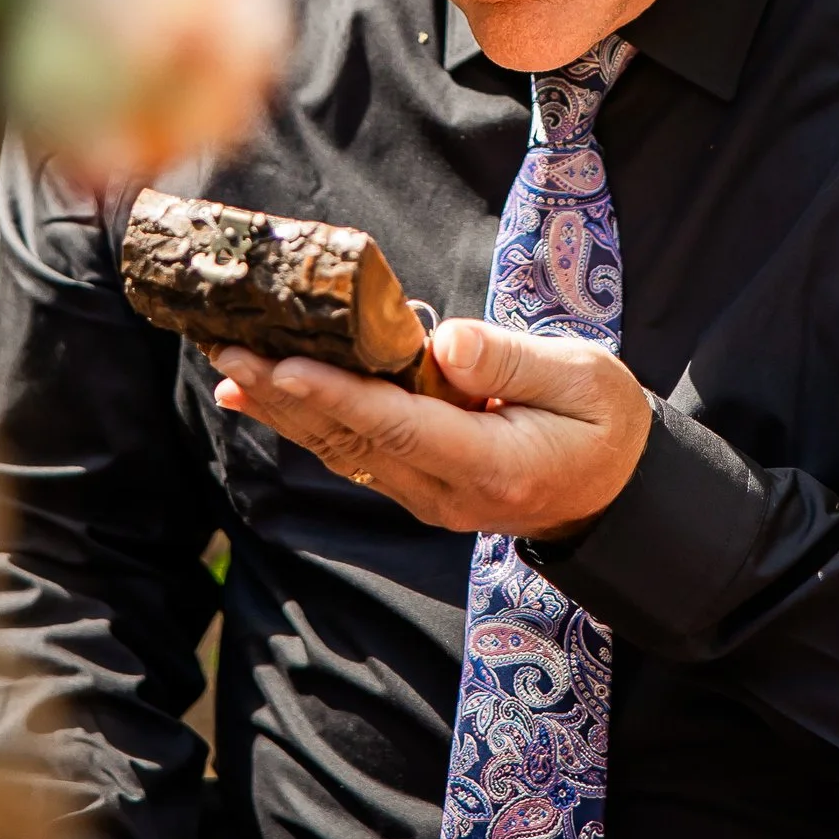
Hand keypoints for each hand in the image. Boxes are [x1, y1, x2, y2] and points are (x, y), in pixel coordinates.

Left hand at [208, 320, 653, 541]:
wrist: (611, 490)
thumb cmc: (603, 423)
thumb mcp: (585, 378)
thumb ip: (514, 360)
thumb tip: (444, 343)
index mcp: (493, 465)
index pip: (400, 426)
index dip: (338, 394)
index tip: (283, 364)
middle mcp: (445, 492)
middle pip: (352, 440)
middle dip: (284, 393)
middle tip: (227, 347)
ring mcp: (424, 496)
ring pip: (340, 449)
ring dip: (280, 406)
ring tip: (227, 363)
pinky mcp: (414, 484)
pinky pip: (350, 450)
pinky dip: (304, 417)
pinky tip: (261, 391)